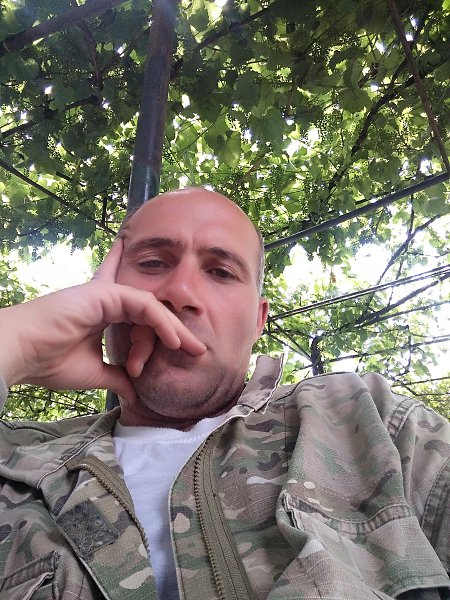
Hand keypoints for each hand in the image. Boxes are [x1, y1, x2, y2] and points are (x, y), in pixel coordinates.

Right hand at [0, 240, 204, 401]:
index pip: (139, 315)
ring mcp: (106, 294)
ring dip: (174, 328)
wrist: (23, 354)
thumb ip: (118, 379)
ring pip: (151, 307)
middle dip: (176, 330)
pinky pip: (143, 305)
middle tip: (197, 350)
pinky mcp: (104, 292)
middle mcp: (107, 300)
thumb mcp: (96, 374)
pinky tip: (174, 341)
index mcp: (104, 315)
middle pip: (152, 311)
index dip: (161, 328)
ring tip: (193, 349)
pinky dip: (161, 322)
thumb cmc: (50, 362)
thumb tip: (135, 395)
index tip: (181, 348)